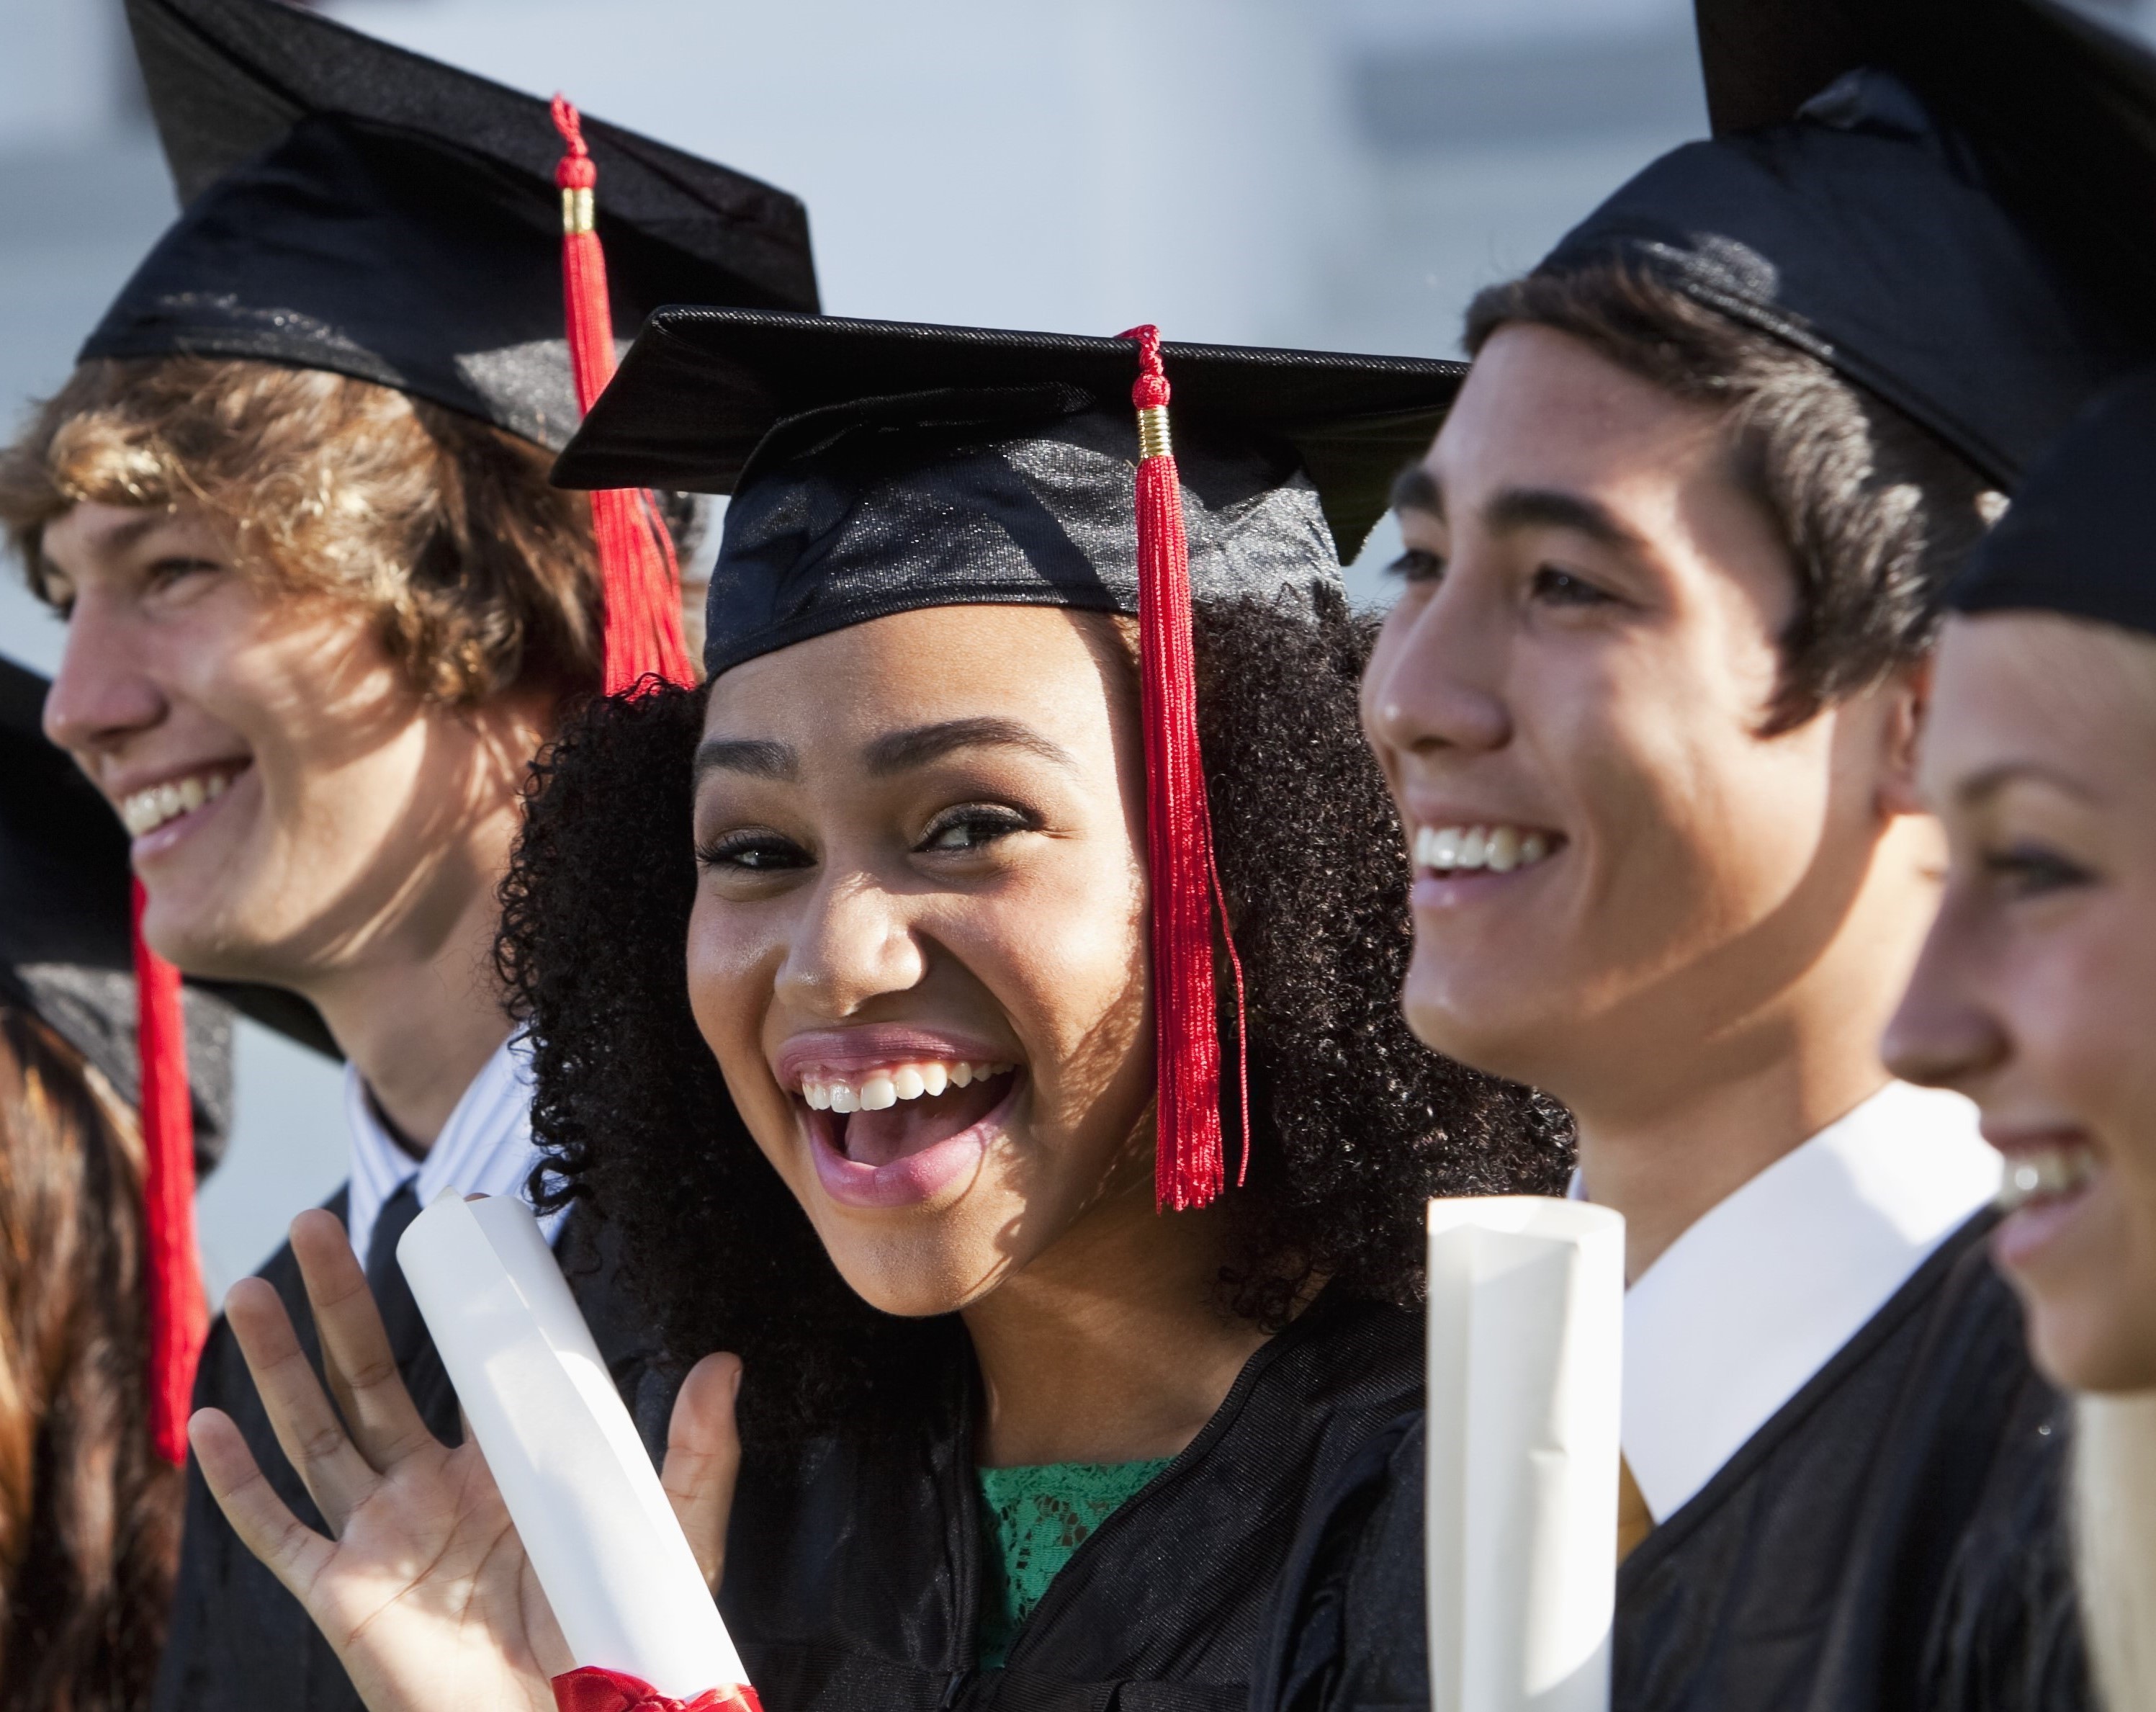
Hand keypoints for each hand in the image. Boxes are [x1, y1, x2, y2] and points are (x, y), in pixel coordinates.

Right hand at [193, 1208, 743, 1711]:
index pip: (457, 1367)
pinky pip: (278, 1534)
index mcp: (499, 1467)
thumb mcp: (670, 1535)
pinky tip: (207, 1426)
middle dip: (336, 1302)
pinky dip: (238, 1484)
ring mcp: (381, 1539)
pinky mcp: (345, 1596)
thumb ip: (697, 1454)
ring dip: (276, 1365)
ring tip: (250, 1290)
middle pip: (367, 1377)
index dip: (437, 1306)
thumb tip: (724, 1362)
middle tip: (312, 1225)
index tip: (429, 1230)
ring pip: (314, 1433)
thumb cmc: (622, 1642)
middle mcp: (429, 1492)